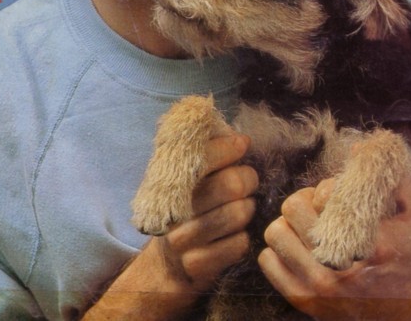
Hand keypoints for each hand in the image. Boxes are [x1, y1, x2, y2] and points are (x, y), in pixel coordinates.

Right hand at [84, 132, 257, 319]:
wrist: (163, 271)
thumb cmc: (182, 218)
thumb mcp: (184, 187)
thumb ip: (204, 161)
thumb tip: (239, 138)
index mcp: (170, 184)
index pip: (202, 156)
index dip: (228, 147)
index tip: (242, 143)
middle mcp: (174, 210)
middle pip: (230, 184)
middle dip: (247, 179)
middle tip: (247, 181)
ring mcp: (184, 240)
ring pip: (237, 214)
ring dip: (247, 209)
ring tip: (242, 208)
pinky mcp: (197, 266)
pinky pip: (239, 244)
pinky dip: (243, 238)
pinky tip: (234, 236)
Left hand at [258, 176, 410, 319]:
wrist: (405, 312)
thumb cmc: (408, 257)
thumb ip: (395, 179)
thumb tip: (360, 145)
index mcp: (367, 243)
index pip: (323, 195)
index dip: (325, 189)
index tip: (335, 196)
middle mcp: (338, 267)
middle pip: (292, 208)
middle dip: (304, 203)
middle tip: (316, 210)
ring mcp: (317, 287)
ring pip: (275, 232)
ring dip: (289, 226)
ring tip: (306, 229)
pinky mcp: (302, 300)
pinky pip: (267, 259)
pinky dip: (278, 251)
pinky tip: (298, 251)